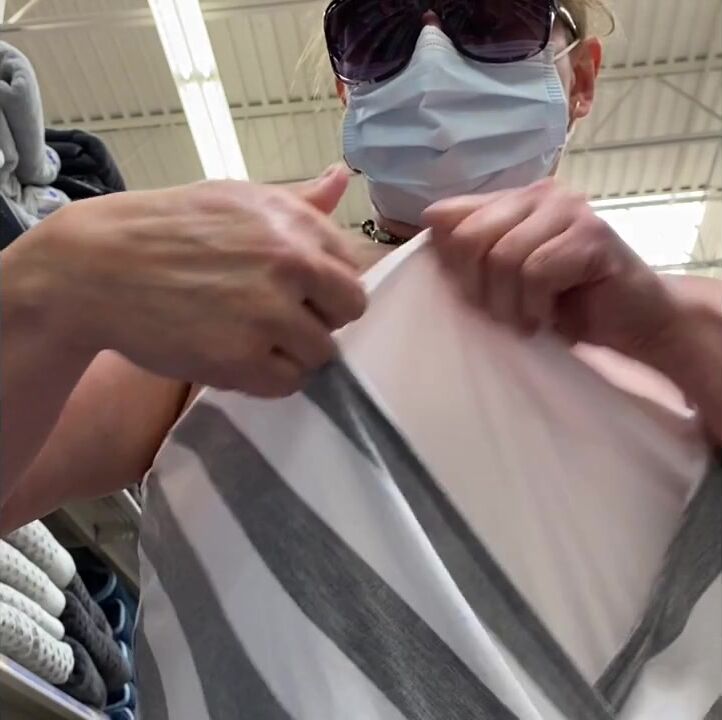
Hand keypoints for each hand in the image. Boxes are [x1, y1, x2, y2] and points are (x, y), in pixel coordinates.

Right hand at [20, 165, 365, 396]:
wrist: (98, 266)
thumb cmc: (168, 229)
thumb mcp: (236, 198)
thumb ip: (298, 201)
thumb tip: (343, 178)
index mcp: (295, 221)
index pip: (353, 269)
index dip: (327, 286)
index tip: (299, 291)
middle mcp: (291, 264)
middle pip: (349, 311)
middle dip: (321, 318)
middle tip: (281, 318)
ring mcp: (268, 314)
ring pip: (321, 353)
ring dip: (293, 352)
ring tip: (252, 338)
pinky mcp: (241, 360)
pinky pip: (287, 383)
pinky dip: (268, 378)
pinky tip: (238, 357)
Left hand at [423, 178, 682, 363]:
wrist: (630, 320)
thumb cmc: (563, 302)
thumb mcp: (504, 279)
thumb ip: (471, 250)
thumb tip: (430, 223)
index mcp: (511, 200)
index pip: (449, 216)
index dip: (450, 263)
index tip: (471, 294)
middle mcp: (539, 194)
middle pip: (470, 236)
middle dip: (477, 287)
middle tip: (499, 313)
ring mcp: (568, 210)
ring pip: (504, 257)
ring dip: (509, 304)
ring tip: (526, 319)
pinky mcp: (592, 236)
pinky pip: (537, 272)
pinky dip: (536, 305)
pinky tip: (549, 316)